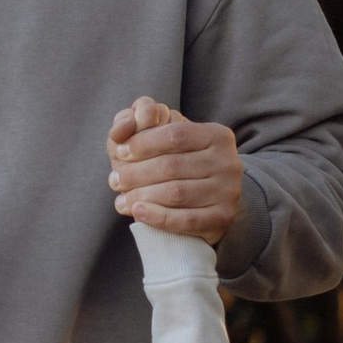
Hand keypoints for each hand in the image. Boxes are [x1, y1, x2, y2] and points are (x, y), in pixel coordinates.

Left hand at [108, 96, 244, 241]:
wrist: (210, 200)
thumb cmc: (181, 163)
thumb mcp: (167, 138)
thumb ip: (144, 123)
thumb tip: (121, 128)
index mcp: (217, 135)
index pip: (175, 134)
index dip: (143, 143)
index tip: (119, 151)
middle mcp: (228, 161)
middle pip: (172, 165)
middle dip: (137, 173)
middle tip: (114, 180)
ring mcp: (229, 191)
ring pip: (176, 192)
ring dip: (141, 196)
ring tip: (120, 200)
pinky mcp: (223, 217)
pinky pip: (186, 220)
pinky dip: (157, 217)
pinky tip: (138, 212)